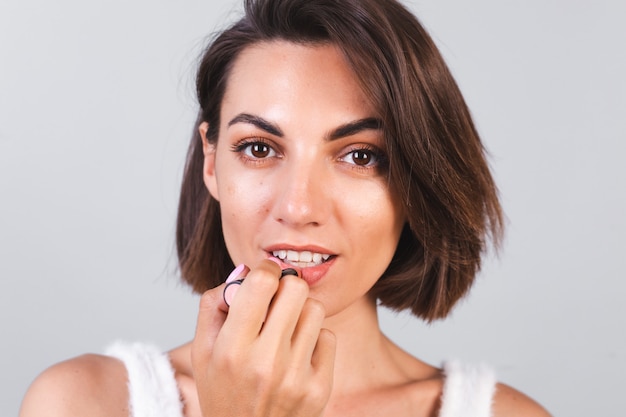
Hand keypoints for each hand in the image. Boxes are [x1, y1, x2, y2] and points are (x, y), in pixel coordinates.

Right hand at [191, 259, 335, 416]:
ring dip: (300, 311)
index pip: (262, 282)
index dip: (265, 269)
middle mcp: (266, 362)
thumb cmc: (222, 391)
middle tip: (277, 299)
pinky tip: (297, 353)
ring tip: (285, 329)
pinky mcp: (319, 388)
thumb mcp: (202, 351)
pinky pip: (328, 336)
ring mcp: (296, 377)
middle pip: (296, 288)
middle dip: (285, 286)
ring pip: (315, 309)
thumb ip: (214, 305)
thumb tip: (244, 271)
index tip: (264, 276)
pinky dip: (313, 338)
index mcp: (232, 349)